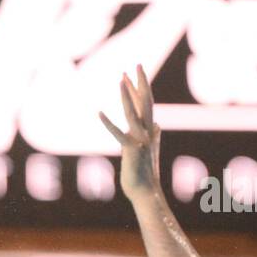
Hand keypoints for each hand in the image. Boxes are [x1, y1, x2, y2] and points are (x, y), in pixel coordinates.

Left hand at [99, 64, 162, 204]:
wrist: (146, 192)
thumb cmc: (144, 173)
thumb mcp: (149, 151)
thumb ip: (152, 136)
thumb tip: (158, 125)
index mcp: (151, 130)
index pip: (146, 103)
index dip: (139, 87)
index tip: (133, 71)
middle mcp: (148, 132)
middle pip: (145, 102)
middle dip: (141, 82)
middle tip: (137, 64)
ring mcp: (140, 140)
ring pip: (133, 113)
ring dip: (127, 96)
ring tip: (121, 79)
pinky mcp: (131, 150)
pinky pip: (119, 134)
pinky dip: (109, 123)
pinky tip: (99, 112)